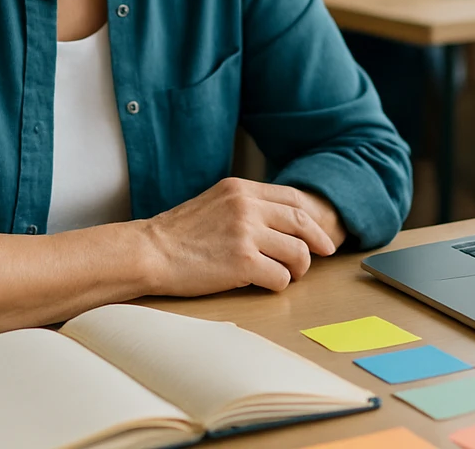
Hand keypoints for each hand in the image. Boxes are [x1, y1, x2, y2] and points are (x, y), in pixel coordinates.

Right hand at [139, 178, 341, 295]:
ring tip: (287, 274)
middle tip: (325, 253)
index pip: (293, 197)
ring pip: (297, 252)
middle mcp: (247, 207)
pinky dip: (279, 284)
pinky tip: (266, 284)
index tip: (320, 232)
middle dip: (318, 241)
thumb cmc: (178, 234)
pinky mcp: (243, 263)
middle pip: (302, 222)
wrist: (150, 252)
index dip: (312, 217)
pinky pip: (280, 277)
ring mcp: (246, 234)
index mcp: (241, 189)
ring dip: (298, 268)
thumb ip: (245, 206)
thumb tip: (281, 221)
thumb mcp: (215, 203)